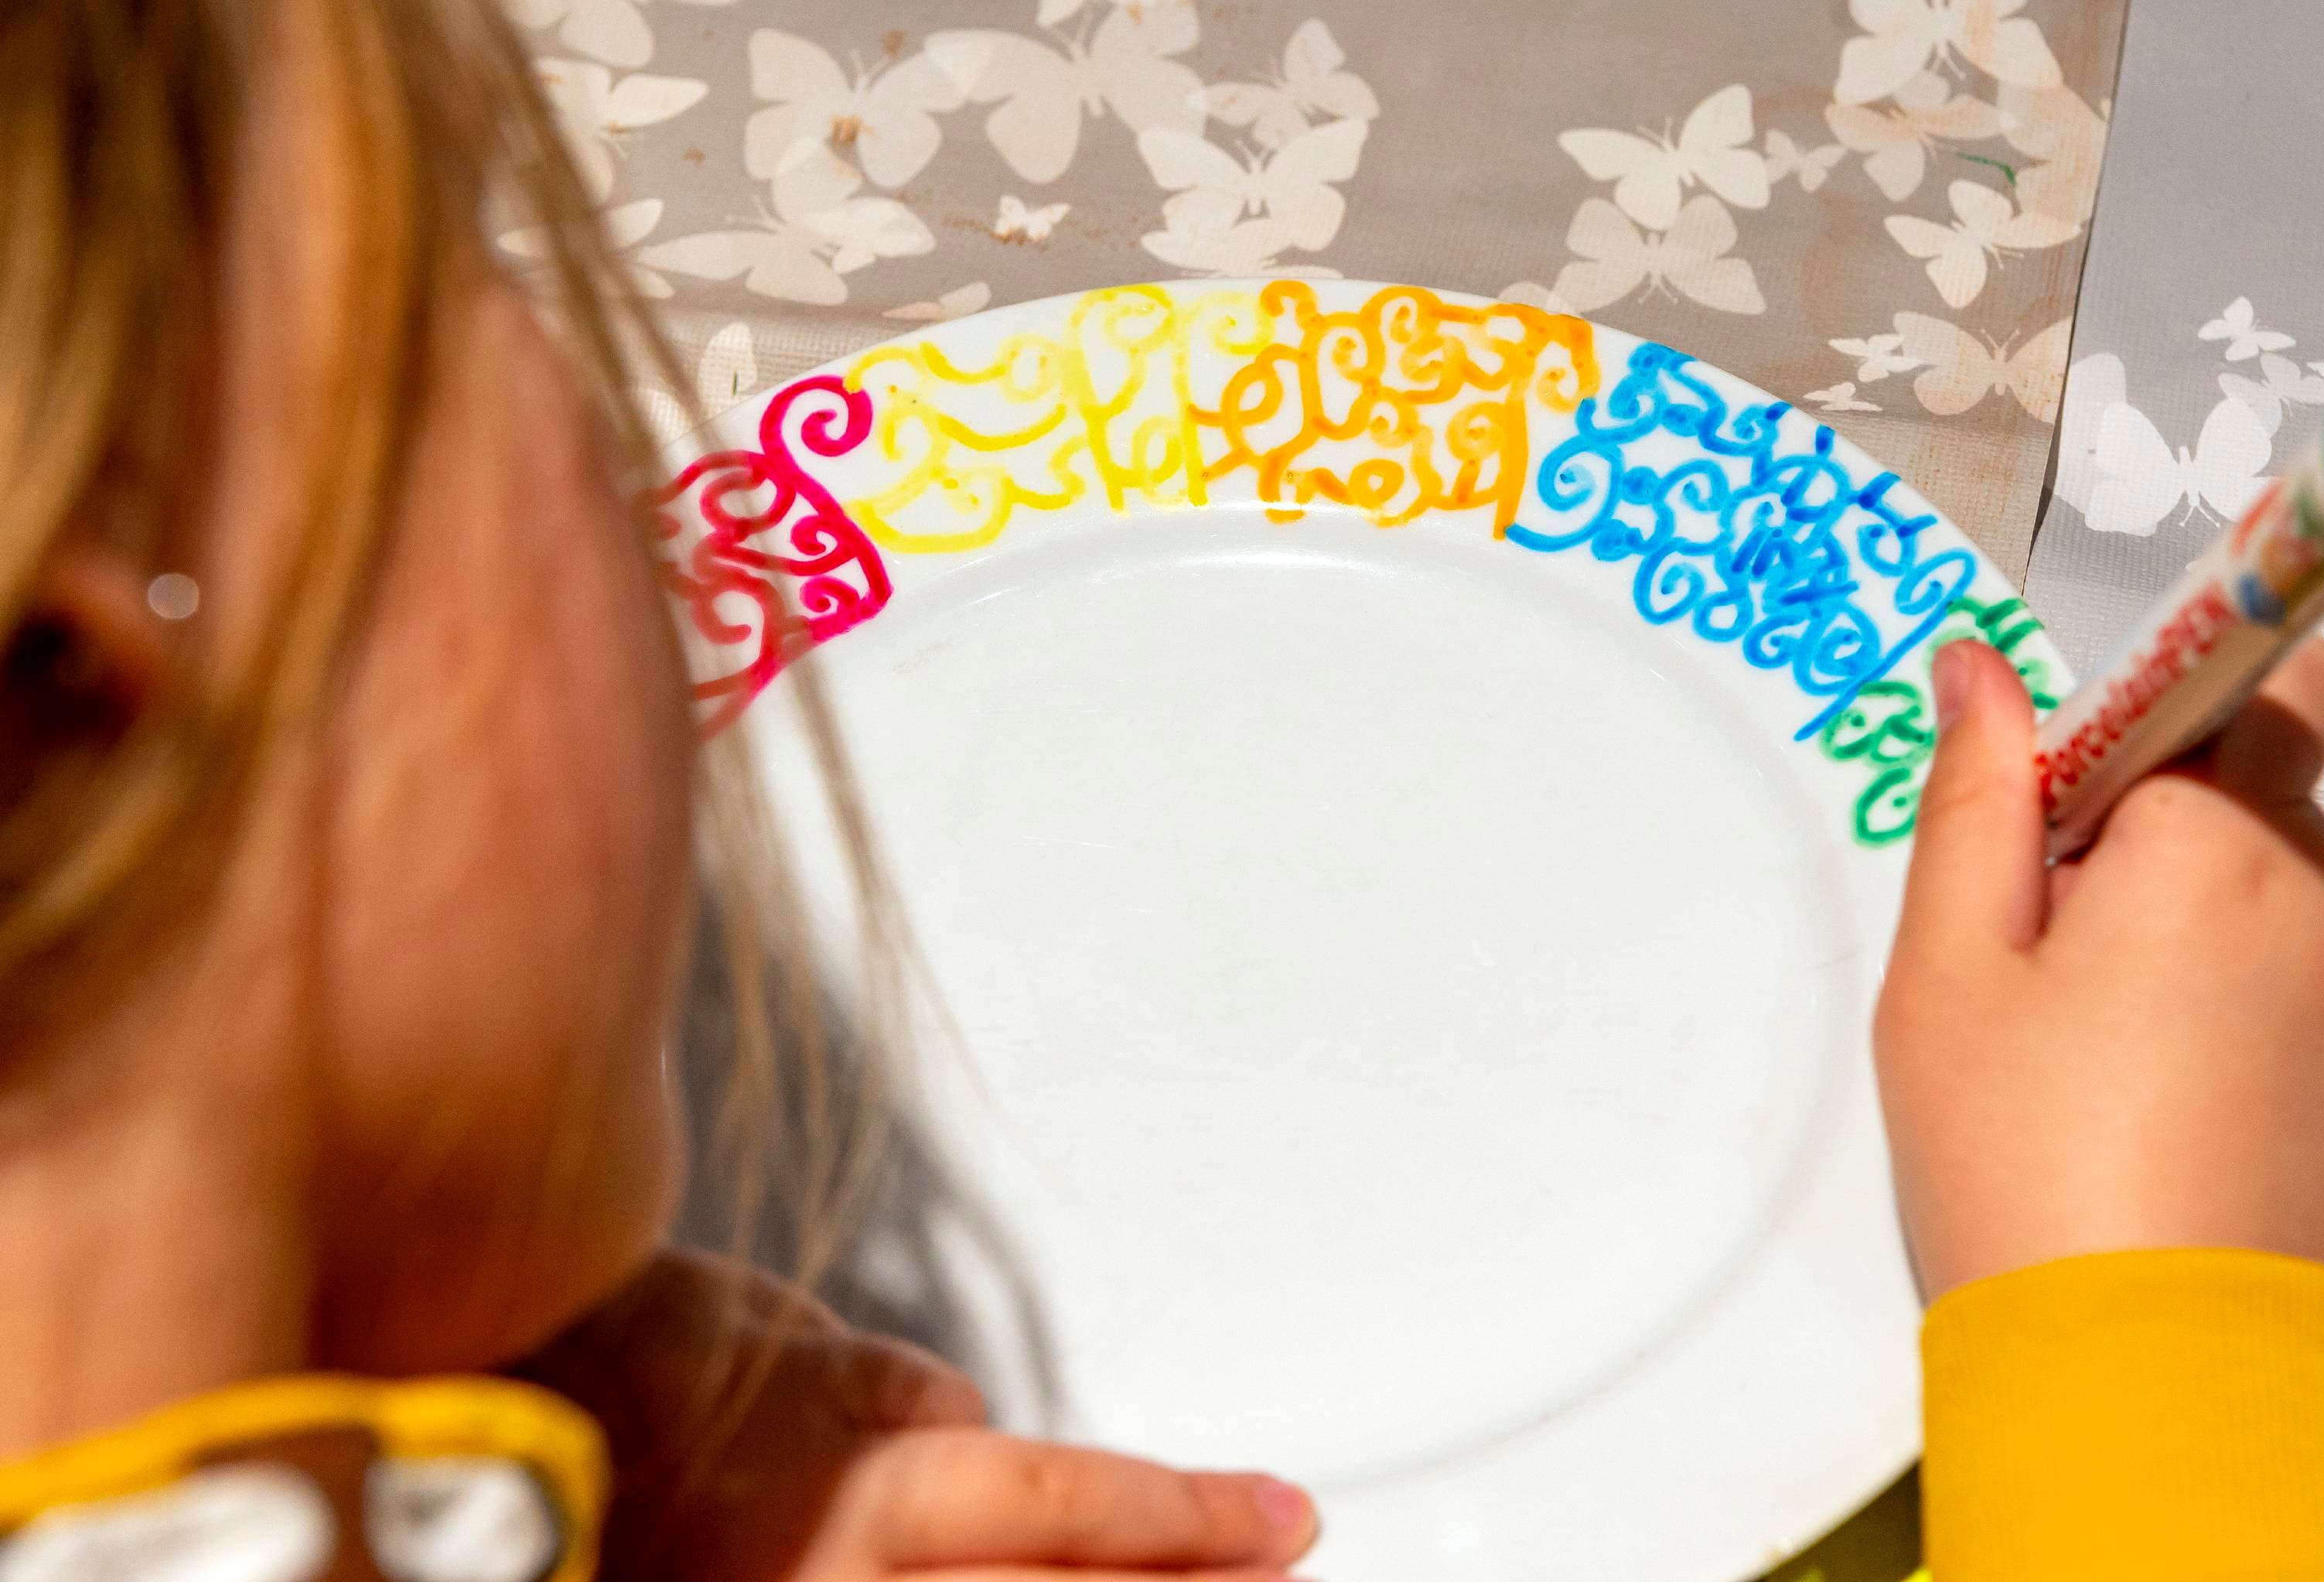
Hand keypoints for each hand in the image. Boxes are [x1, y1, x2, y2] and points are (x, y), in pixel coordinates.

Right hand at [513, 1250, 1319, 1580]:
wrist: (458, 1427)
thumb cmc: (610, 1365)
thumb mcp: (793, 1347)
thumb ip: (905, 1408)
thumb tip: (980, 1438)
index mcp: (864, 1506)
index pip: (1075, 1511)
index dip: (1197, 1518)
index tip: (1283, 1515)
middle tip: (1268, 1559)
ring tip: (1188, 1575)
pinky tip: (1050, 1579)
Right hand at [1874, 637, 2323, 1301]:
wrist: (2147, 1381)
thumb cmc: (2025, 1167)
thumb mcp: (1950, 968)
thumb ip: (1977, 795)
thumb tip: (1981, 667)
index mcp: (2216, 850)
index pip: (2240, 688)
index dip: (2140, 738)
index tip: (2070, 820)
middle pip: (2260, 800)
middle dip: (2164, 847)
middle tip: (2064, 970)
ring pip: (2292, 906)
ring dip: (2214, 937)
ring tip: (2118, 1064)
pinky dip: (2262, 1027)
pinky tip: (2181, 1118)